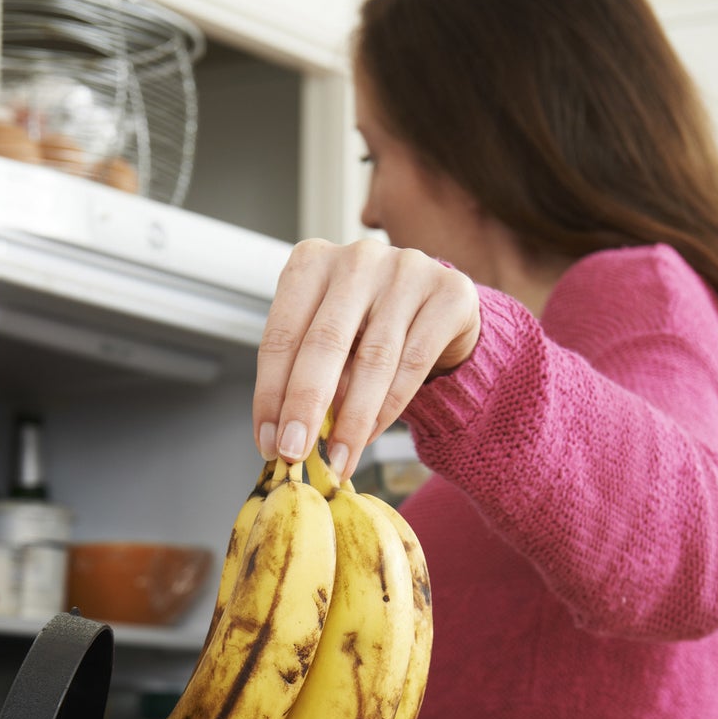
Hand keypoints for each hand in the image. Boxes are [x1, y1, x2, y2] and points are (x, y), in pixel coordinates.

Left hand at [253, 237, 479, 479]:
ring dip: (352, 420)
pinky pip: (414, 362)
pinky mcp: (450, 293)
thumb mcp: (330, 344)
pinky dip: (389, 408)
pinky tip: (371, 436)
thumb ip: (308, 375)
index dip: (270, 394)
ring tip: (338, 459)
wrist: (439, 310)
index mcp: (312, 262)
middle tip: (294, 453)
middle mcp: (357, 259)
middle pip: (324, 343)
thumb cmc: (369, 328)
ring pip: (373, 359)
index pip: (281, 335)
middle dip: (305, 407)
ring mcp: (407, 269)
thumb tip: (288, 436)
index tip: (268, 442)